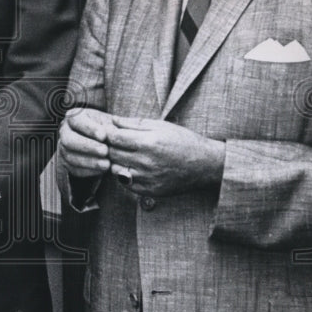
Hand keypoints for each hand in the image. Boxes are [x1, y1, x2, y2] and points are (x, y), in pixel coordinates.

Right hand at [59, 107, 114, 177]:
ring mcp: (63, 148)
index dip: (89, 128)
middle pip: (69, 140)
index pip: (76, 120)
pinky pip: (74, 169)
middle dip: (88, 146)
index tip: (103, 136)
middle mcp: (65, 131)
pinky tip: (102, 170)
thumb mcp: (110, 122)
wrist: (102, 142)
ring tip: (107, 164)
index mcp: (74, 117)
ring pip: (70, 156)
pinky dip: (89, 171)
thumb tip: (114, 132)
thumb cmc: (106, 128)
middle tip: (105, 151)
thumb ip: (113, 126)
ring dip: (89, 161)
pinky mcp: (67, 163)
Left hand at [103, 116, 224, 196]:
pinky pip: (126, 184)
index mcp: (149, 143)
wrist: (205, 165)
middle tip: (112, 143)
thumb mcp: (160, 126)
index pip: (114, 138)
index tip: (108, 131)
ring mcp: (148, 179)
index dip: (107, 133)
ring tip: (123, 155)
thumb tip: (112, 120)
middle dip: (108, 147)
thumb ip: (133, 123)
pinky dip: (124, 175)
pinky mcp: (150, 191)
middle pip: (112, 154)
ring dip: (114, 162)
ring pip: (115, 170)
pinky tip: (132, 167)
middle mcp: (146, 162)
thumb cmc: (182, 140)